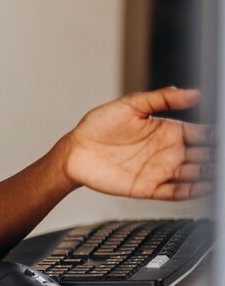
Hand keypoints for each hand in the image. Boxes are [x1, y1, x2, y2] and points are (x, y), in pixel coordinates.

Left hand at [62, 87, 212, 200]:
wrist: (75, 151)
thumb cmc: (99, 125)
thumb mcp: (130, 105)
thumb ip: (161, 98)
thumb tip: (192, 92)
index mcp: (169, 131)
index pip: (203, 135)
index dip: (216, 136)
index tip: (222, 136)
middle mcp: (170, 152)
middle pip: (205, 156)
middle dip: (217, 157)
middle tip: (223, 157)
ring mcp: (161, 171)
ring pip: (196, 175)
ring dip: (211, 175)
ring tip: (220, 172)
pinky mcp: (150, 188)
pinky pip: (178, 193)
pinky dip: (194, 192)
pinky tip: (206, 187)